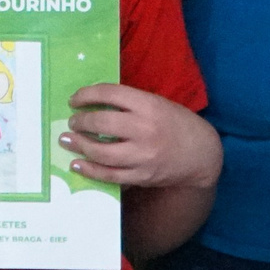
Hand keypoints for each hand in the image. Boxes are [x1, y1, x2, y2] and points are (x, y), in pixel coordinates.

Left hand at [59, 84, 221, 188]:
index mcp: (149, 105)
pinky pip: (109, 175)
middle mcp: (145, 129)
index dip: (86, 95)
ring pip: (101, 152)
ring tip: (67, 140)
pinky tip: (77, 164)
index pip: (110, 94)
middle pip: (101, 123)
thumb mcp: (157, 104)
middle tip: (71, 122)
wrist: (202, 155)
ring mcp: (143, 155)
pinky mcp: (141, 176)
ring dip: (79, 145)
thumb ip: (130, 103)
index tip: (74, 100)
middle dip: (80, 122)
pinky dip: (90, 170)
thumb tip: (93, 102)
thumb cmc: (177, 124)